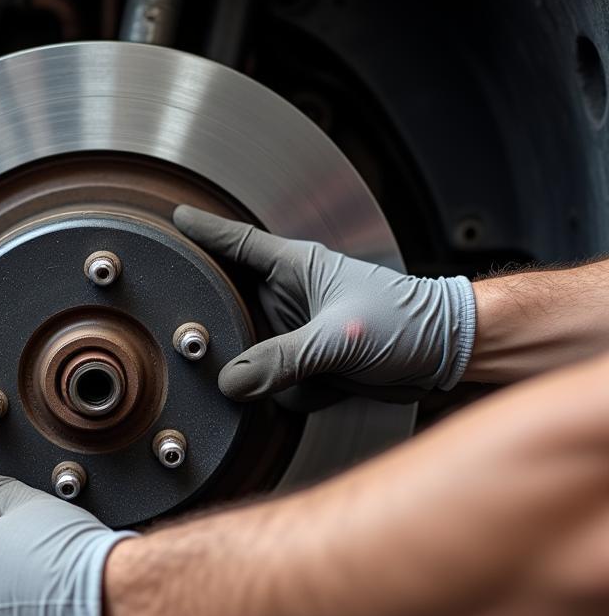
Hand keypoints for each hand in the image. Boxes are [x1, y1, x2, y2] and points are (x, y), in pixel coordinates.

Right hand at [173, 205, 476, 403]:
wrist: (446, 355)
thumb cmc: (408, 321)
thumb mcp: (339, 338)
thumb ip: (284, 360)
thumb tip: (232, 383)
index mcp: (297, 267)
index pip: (237, 242)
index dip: (202, 231)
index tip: (170, 221)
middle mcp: (291, 297)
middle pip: (229, 298)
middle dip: (207, 311)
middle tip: (175, 320)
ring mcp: (296, 331)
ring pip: (245, 344)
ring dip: (239, 361)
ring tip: (219, 370)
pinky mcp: (307, 363)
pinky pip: (270, 378)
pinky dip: (268, 390)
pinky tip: (274, 394)